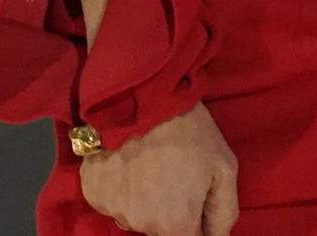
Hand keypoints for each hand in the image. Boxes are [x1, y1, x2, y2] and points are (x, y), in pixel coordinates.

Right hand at [78, 102, 237, 235]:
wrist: (144, 95)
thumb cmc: (190, 131)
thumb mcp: (224, 168)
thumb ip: (224, 213)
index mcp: (175, 224)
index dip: (194, 225)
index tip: (194, 204)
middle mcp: (140, 225)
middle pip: (160, 230)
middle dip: (171, 212)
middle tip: (175, 174)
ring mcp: (112, 209)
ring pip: (135, 215)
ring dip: (144, 200)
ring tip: (151, 165)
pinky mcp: (92, 190)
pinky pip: (111, 200)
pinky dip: (121, 188)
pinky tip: (129, 162)